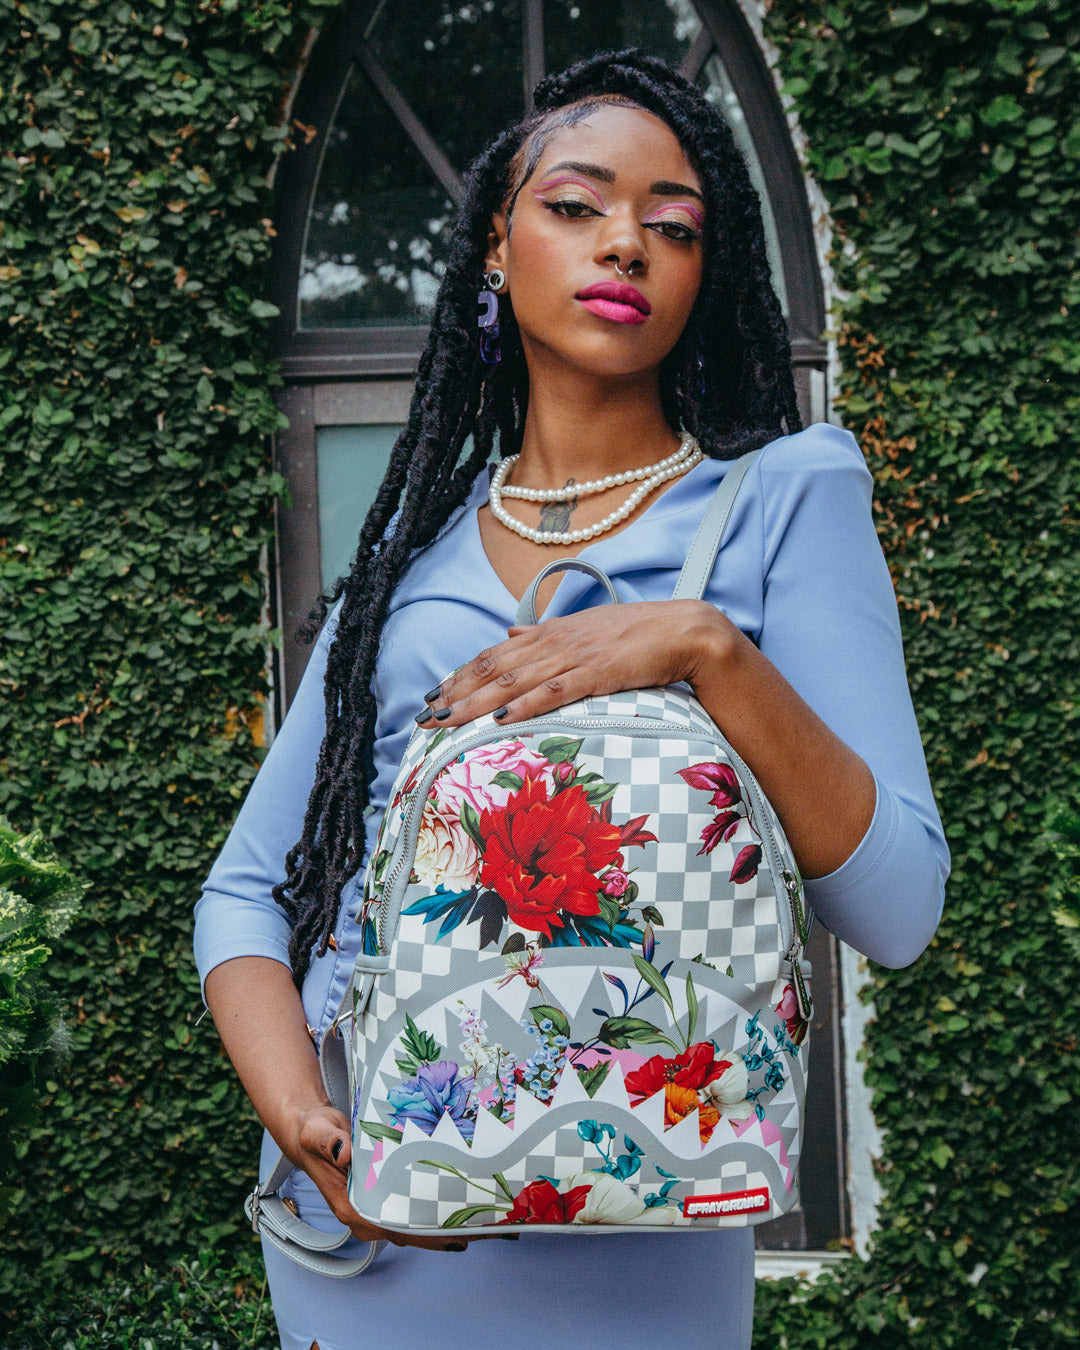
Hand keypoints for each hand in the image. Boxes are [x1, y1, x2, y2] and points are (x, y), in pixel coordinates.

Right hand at [287, 1103, 494, 1251]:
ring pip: (420, 1222)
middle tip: (495, 1227)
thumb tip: (345, 1151)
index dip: (432, 1235)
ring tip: (492, 1218)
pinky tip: (468, 1199)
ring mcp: (379, 1207)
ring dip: (453, 1220)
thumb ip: (329, 1141)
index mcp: (355, 1209)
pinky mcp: (387, 1194)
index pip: (400, 1230)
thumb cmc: (316, 1133)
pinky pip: (417, 1207)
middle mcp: (370, 1215)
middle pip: (417, 1233)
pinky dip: (442, 1205)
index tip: (464, 1234)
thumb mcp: (318, 1132)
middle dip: (455, 1231)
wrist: (313, 1131)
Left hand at [418, 599, 734, 727]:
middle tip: (424, 716)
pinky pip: (553, 691)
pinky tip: (500, 719)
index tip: (433, 694)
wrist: (684, 630)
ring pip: (514, 681)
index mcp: (549, 633)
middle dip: (455, 693)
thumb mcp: (584, 629)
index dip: (460, 675)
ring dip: (476, 702)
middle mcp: (554, 641)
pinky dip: (524, 704)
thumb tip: (511, 634)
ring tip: (447, 721)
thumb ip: (545, 634)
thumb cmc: (637, 634)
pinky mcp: (596, 673)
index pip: (493, 655)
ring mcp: (574, 656)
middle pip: (493, 669)